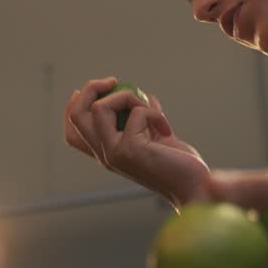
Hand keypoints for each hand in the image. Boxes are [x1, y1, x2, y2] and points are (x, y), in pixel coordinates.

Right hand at [64, 76, 210, 206]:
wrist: (194, 187)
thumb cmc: (179, 164)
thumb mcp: (156, 136)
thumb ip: (145, 118)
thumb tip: (144, 95)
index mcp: (107, 153)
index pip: (73, 132)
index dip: (74, 106)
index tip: (96, 88)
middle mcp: (105, 155)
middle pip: (76, 115)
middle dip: (91, 89)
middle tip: (113, 81)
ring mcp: (114, 153)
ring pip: (100, 108)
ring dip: (127, 96)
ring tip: (149, 109)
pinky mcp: (130, 150)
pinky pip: (137, 112)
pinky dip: (154, 112)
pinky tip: (165, 128)